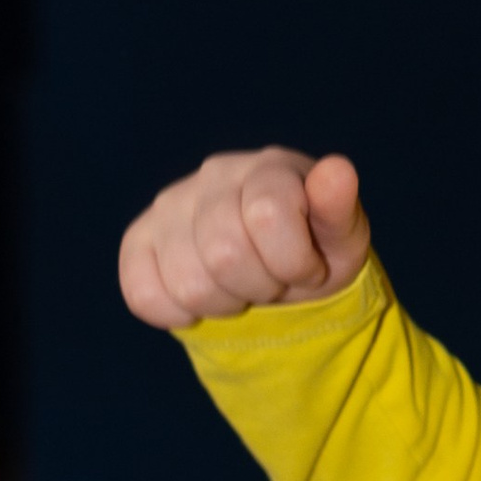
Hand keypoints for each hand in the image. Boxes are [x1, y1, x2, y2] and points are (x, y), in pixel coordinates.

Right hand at [118, 149, 370, 331]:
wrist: (281, 275)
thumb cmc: (315, 251)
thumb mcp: (342, 240)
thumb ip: (339, 209)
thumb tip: (337, 171)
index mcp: (269, 167)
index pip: (268, 216)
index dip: (294, 262)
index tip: (307, 266)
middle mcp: (214, 174)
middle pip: (223, 254)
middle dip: (259, 286)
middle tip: (272, 279)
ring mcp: (170, 205)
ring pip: (187, 283)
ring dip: (224, 302)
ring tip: (241, 284)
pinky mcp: (138, 239)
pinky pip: (143, 294)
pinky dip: (179, 313)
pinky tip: (205, 295)